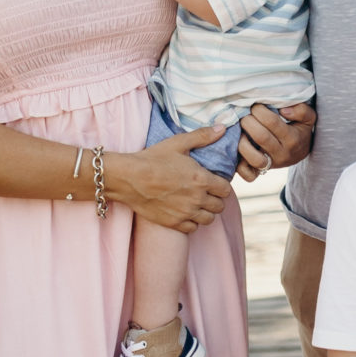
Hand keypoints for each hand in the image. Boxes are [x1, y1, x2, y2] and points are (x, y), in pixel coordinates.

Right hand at [105, 128, 230, 230]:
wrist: (129, 178)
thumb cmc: (152, 158)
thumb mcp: (178, 143)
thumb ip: (202, 136)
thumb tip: (222, 127)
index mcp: (202, 179)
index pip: (226, 190)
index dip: (222, 186)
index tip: (214, 183)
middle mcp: (197, 199)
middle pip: (220, 206)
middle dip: (215, 199)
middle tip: (205, 193)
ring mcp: (186, 213)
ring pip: (208, 219)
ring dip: (205, 212)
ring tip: (196, 204)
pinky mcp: (174, 223)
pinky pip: (192, 228)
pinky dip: (191, 222)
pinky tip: (184, 212)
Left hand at [234, 101, 315, 182]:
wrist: (298, 153)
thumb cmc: (299, 130)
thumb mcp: (307, 118)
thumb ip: (301, 110)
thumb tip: (284, 111)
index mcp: (292, 138)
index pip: (272, 122)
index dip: (259, 110)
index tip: (255, 105)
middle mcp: (282, 153)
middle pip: (260, 137)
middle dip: (248, 121)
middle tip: (245, 115)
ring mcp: (270, 164)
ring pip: (253, 158)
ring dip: (241, 141)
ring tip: (240, 130)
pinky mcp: (260, 172)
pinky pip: (247, 174)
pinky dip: (238, 164)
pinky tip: (238, 148)